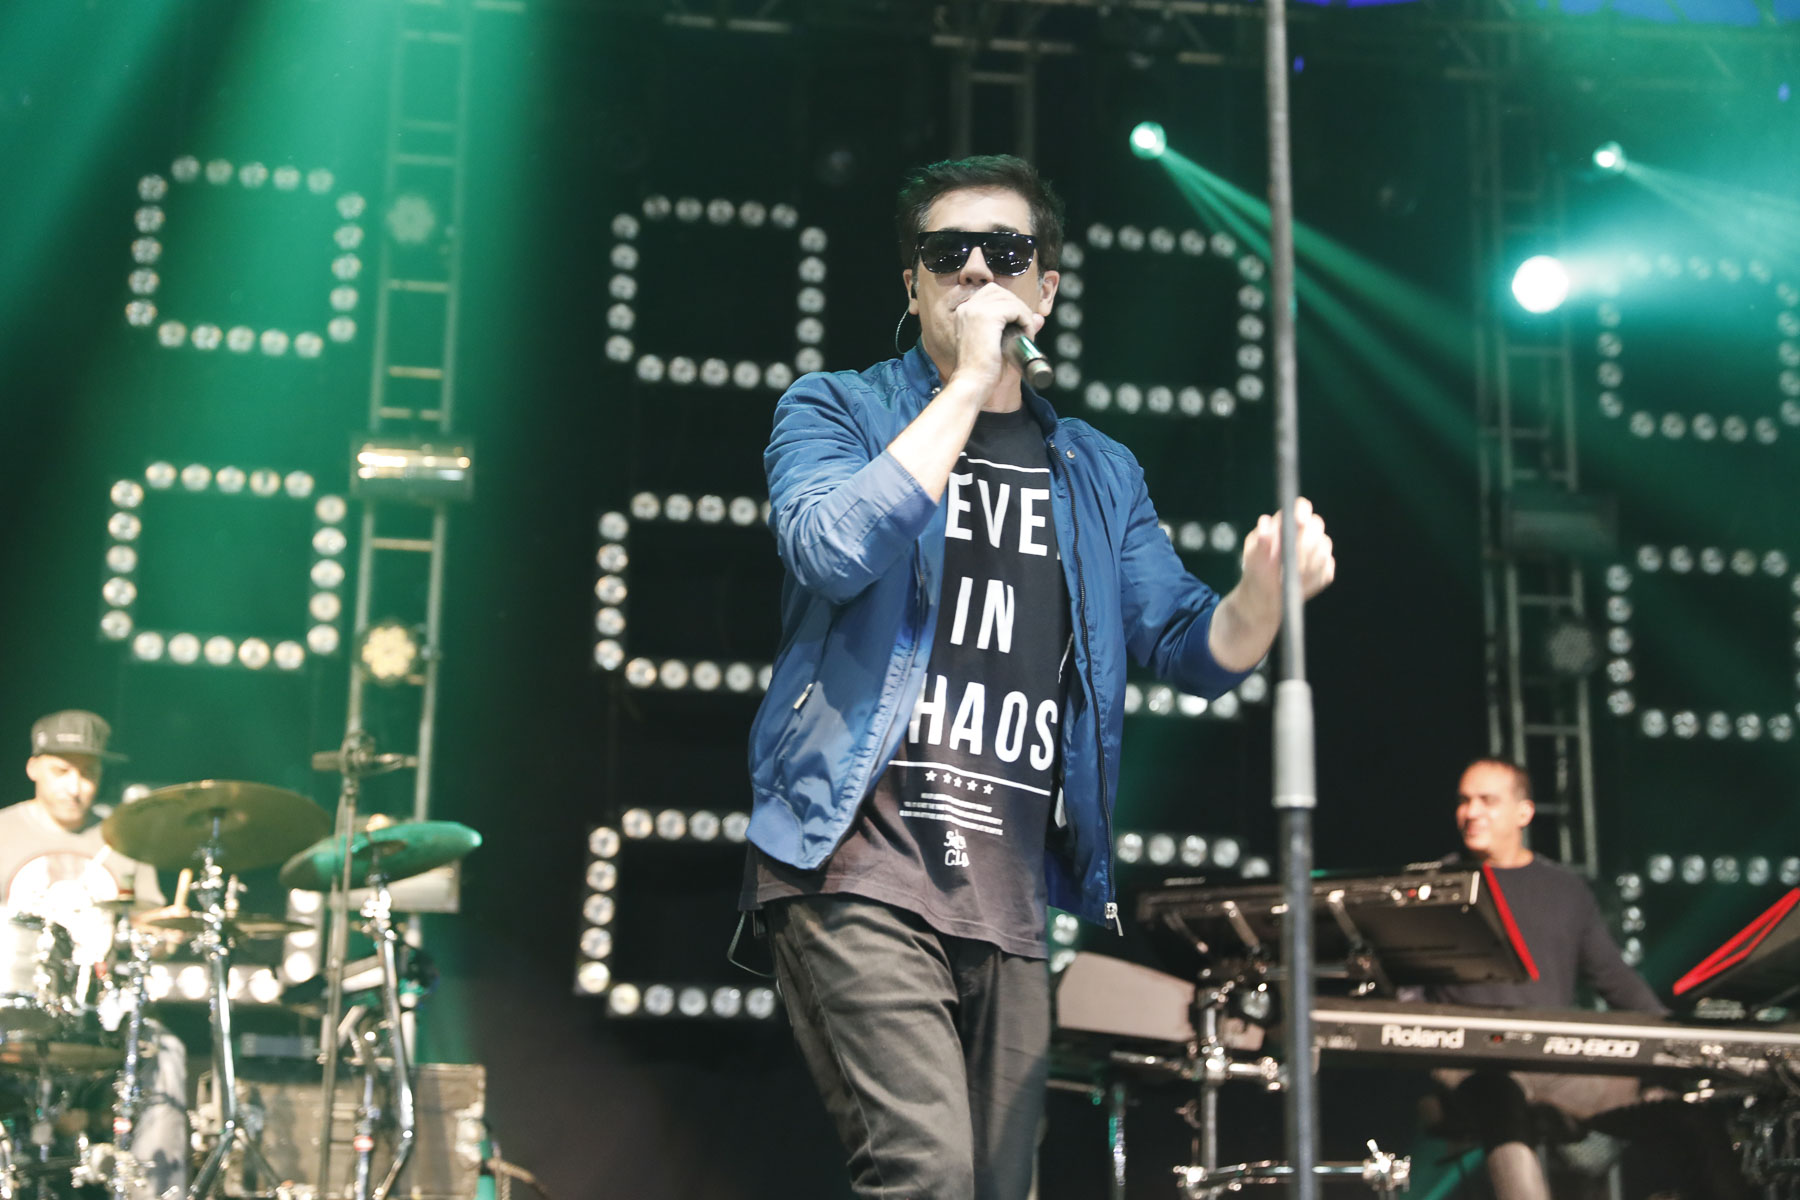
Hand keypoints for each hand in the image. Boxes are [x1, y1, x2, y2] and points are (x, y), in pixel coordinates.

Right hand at [945, 283, 1044, 394]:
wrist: (972, 383)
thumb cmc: (982, 370)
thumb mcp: (998, 344)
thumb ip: (1016, 327)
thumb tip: (1039, 318)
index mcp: (964, 312)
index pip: (990, 293)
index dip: (1008, 305)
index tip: (1016, 323)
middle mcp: (967, 307)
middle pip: (1000, 291)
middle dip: (1016, 306)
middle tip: (1024, 327)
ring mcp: (975, 310)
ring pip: (1009, 299)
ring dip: (1023, 314)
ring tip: (1026, 333)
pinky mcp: (988, 316)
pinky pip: (1015, 309)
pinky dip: (1025, 320)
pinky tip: (1026, 335)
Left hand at [1240, 496, 1334, 612]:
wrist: (1265, 597)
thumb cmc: (1256, 572)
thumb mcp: (1253, 559)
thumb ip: (1259, 543)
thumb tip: (1265, 523)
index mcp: (1286, 524)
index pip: (1300, 507)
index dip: (1303, 511)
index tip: (1299, 522)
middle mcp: (1305, 532)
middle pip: (1317, 525)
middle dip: (1306, 543)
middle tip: (1292, 561)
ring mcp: (1318, 549)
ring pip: (1323, 549)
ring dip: (1307, 565)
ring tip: (1289, 577)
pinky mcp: (1326, 568)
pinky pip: (1326, 569)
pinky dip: (1313, 579)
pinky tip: (1298, 585)